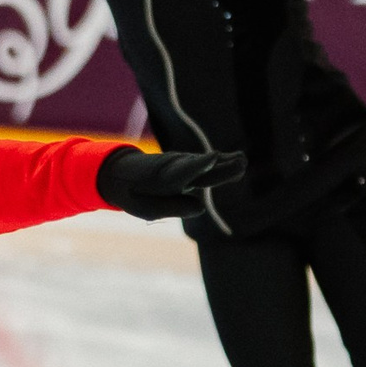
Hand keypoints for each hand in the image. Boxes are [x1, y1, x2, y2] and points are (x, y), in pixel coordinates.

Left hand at [97, 146, 246, 220]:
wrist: (123, 175)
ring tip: (243, 160)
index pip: (182, 172)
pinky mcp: (186, 165)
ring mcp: (181, 165)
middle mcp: (174, 169)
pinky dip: (220, 161)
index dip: (198, 166)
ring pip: (204, 165)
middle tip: (241, 162)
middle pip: (200, 169)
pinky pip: (205, 164)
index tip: (213, 158)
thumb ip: (173, 207)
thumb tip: (200, 207)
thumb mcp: (147, 208)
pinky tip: (238, 159)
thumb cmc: (135, 195)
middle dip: (219, 166)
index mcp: (161, 181)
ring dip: (225, 162)